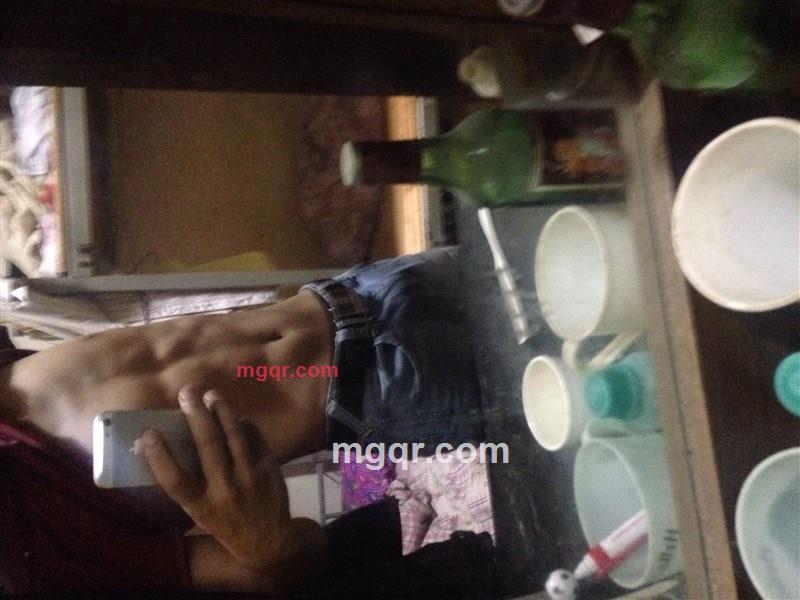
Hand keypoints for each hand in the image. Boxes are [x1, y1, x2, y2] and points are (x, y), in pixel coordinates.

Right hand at [141, 385, 294, 572]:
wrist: (269, 540)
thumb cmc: (224, 522)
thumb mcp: (200, 513)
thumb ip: (189, 483)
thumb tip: (170, 443)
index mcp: (201, 507)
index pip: (175, 481)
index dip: (160, 458)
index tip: (148, 434)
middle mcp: (225, 492)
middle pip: (208, 446)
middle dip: (196, 415)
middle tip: (186, 392)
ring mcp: (250, 478)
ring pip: (235, 436)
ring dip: (222, 411)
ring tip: (211, 395)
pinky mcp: (269, 468)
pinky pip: (254, 437)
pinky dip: (243, 423)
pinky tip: (233, 414)